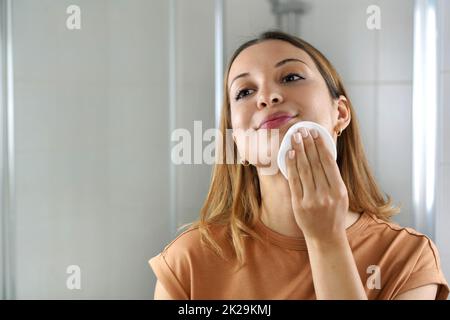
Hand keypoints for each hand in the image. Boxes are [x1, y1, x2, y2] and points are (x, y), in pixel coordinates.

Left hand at [285, 127, 348, 242]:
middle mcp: (326, 194)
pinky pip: (294, 181)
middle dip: (308, 145)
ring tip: (295, 138)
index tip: (315, 133)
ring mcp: (312, 200)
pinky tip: (289, 155)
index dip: (321, 146)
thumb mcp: (341, 196)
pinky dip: (291, 166)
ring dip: (298, 151)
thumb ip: (333, 178)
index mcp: (339, 190)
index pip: (328, 162)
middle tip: (302, 131)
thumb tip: (323, 154)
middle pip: (315, 163)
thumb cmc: (334, 214)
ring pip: (304, 170)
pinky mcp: (299, 205)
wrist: (326, 237)